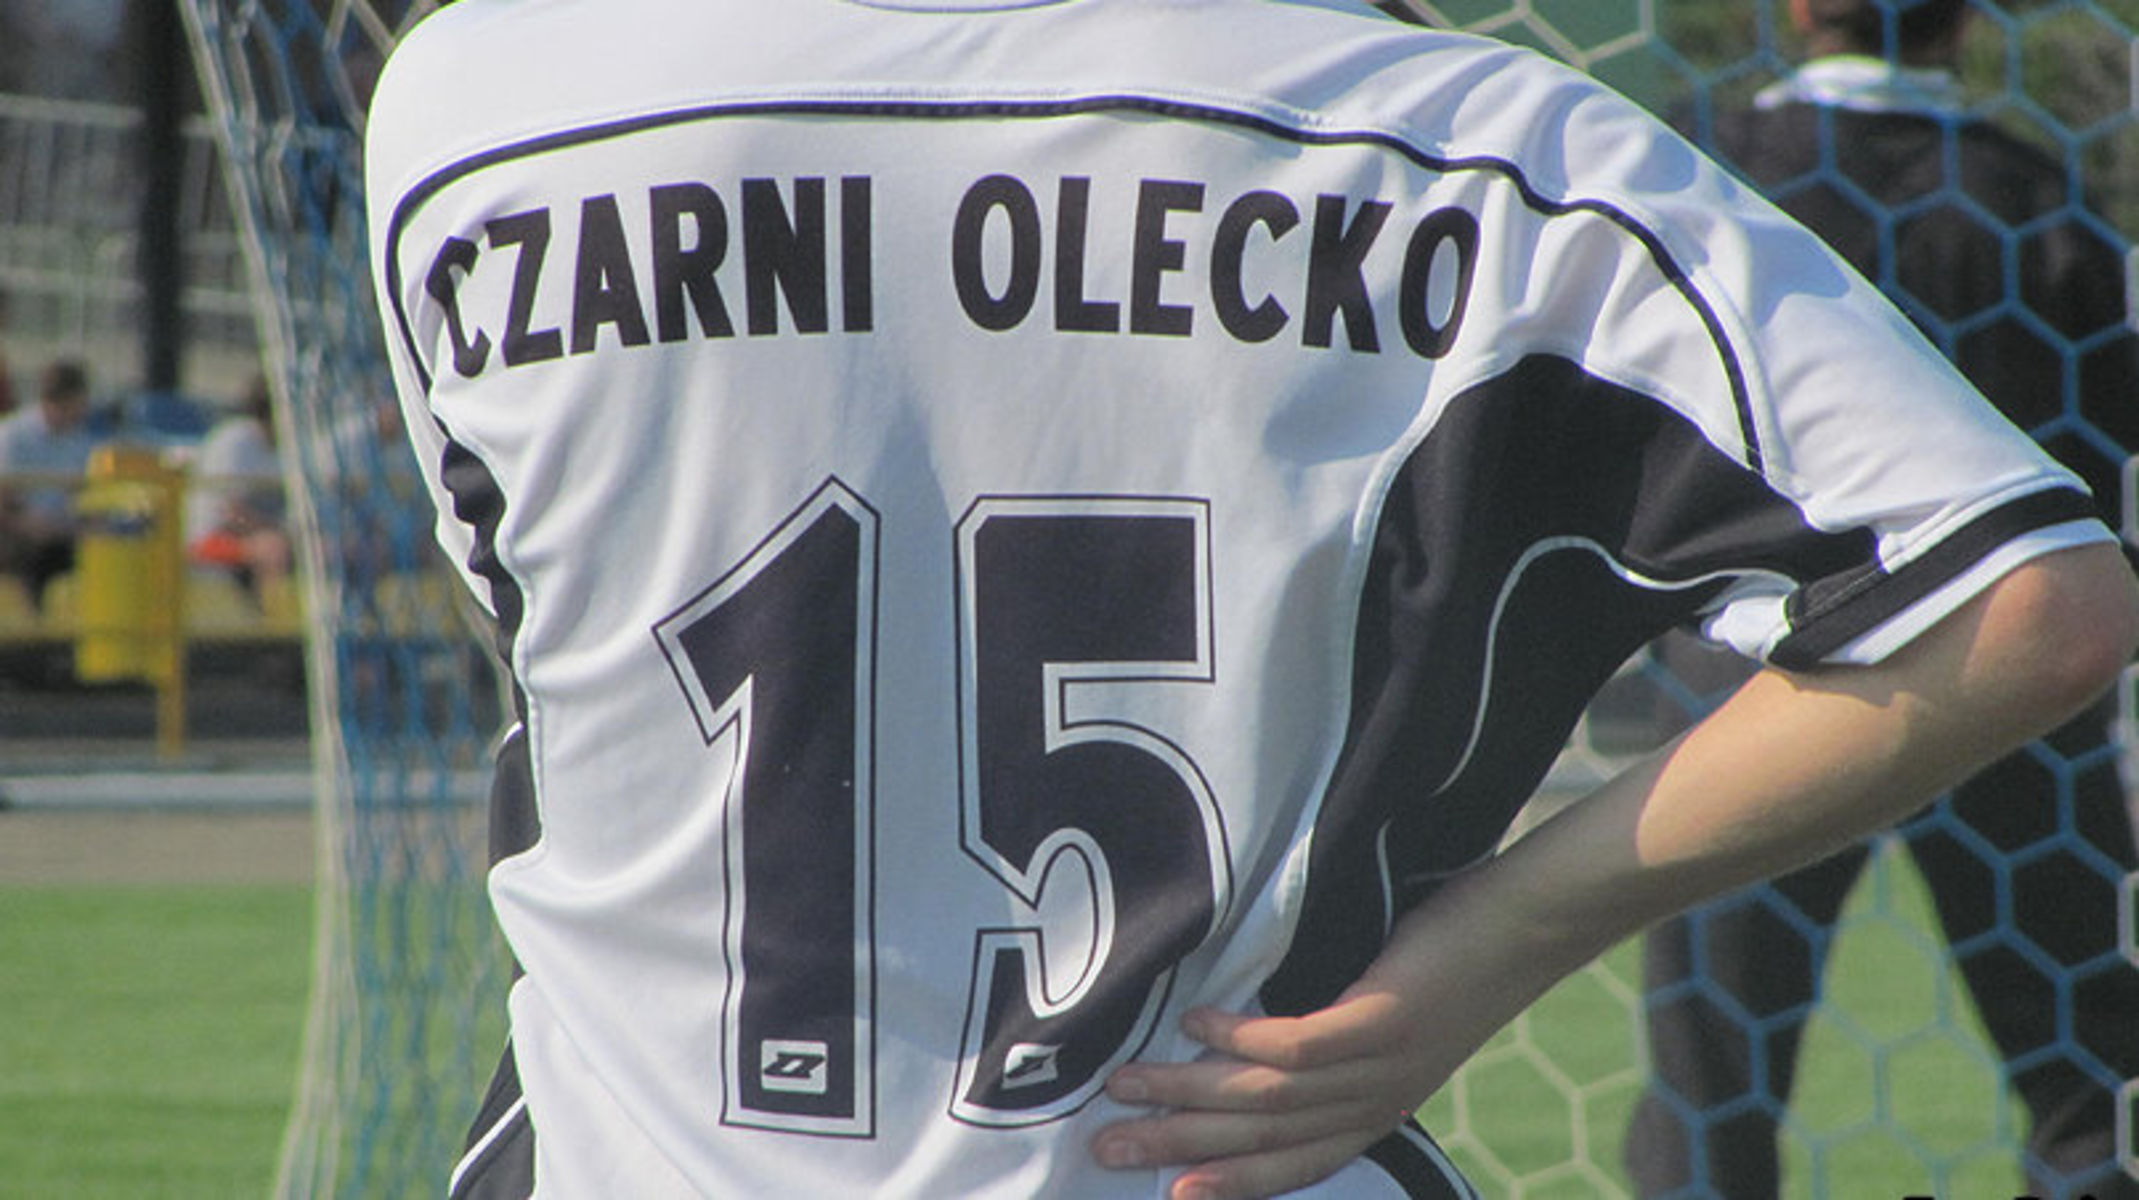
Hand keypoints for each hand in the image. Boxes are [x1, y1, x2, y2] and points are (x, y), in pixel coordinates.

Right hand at [1090, 986, 1456, 1199]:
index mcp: (1374, 1110)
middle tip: (1106, 1144)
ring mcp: (1381, 1064)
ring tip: (1126, 1080)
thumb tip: (1241, 1044)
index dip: (1226, 1183)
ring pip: (1268, 1097)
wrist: (1527, 927)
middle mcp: (1375, 1101)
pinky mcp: (1385, 1018)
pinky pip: (1298, 1044)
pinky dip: (1240, 1041)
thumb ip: (1328, 1044)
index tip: (1165, 1193)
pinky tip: (1195, 1023)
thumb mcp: (1388, 1022)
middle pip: (1261, 1139)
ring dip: (1189, 1091)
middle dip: (1178, 1143)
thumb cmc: (1450, 963)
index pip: (1288, 1166)